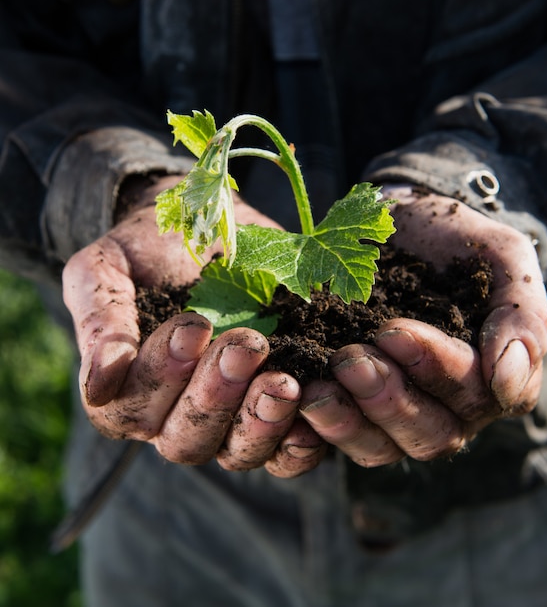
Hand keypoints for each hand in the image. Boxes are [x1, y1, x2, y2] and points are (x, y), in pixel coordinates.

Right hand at [63, 175, 325, 476]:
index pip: (131, 409)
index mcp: (131, 389)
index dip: (160, 376)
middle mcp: (178, 415)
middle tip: (247, 344)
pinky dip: (300, 444)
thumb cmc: (149, 248)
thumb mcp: (108, 267)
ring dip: (261, 424)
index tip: (194, 325)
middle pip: (187, 440)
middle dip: (215, 396)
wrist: (207, 224)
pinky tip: (314, 414)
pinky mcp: (276, 410)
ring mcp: (231, 418)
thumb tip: (100, 381)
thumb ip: (100, 317)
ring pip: (237, 454)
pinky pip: (287, 453)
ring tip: (283, 384)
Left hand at [299, 191, 546, 466]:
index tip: (393, 329)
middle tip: (350, 358)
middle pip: (428, 435)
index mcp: (487, 378)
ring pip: (380, 447)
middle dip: (388, 400)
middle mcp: (445, 407)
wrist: (397, 226)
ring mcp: (394, 410)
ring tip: (316, 388)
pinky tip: (294, 401)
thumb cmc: (454, 242)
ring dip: (348, 423)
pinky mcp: (350, 404)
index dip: (435, 370)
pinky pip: (335, 437)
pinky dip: (315, 427)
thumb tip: (506, 387)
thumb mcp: (502, 259)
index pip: (472, 395)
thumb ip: (522, 316)